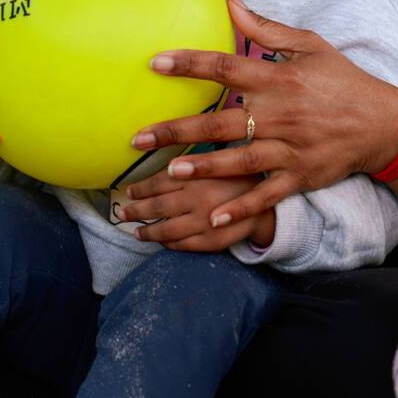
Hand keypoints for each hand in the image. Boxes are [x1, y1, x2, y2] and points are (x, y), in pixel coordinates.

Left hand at [119, 171, 275, 251]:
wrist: (273, 203)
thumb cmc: (245, 176)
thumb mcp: (223, 157)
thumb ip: (196, 158)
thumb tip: (166, 152)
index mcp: (199, 175)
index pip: (160, 182)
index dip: (141, 187)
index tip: (130, 189)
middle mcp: (198, 199)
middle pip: (157, 207)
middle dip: (137, 211)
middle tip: (124, 213)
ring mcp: (203, 223)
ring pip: (166, 231)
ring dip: (148, 232)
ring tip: (136, 232)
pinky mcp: (211, 242)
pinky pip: (182, 245)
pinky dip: (168, 244)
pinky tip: (162, 242)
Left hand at [129, 0, 397, 228]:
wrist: (381, 122)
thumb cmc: (341, 80)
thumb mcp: (310, 45)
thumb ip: (266, 29)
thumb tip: (230, 3)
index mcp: (279, 79)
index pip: (226, 68)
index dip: (190, 64)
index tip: (155, 63)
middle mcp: (281, 114)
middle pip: (221, 121)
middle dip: (178, 129)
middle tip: (139, 137)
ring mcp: (290, 147)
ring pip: (239, 159)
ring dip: (204, 166)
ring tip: (170, 171)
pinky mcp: (300, 175)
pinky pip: (266, 194)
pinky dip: (241, 206)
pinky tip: (213, 215)